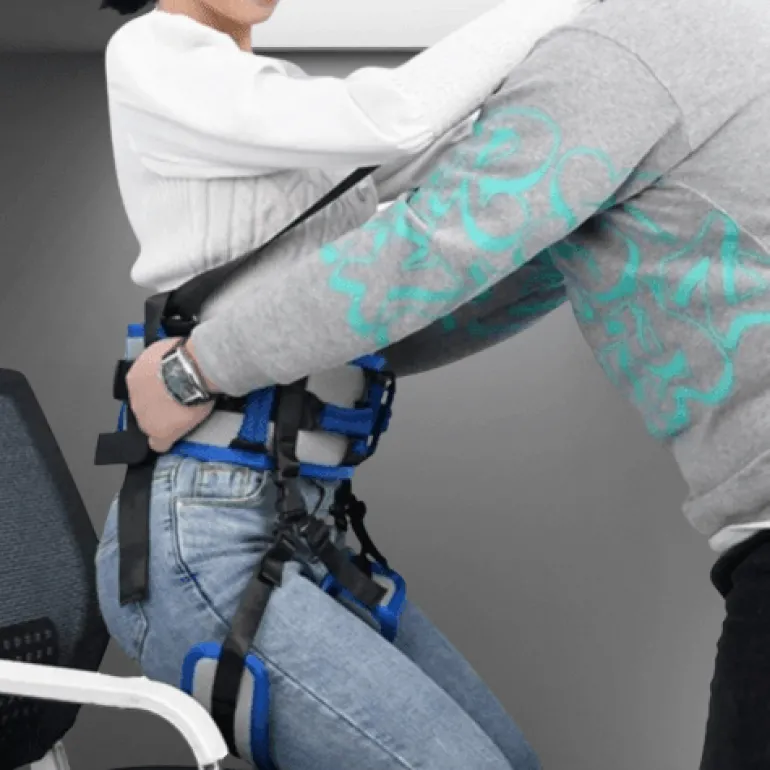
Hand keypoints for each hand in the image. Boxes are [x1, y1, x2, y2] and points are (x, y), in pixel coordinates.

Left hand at [125, 337, 215, 452]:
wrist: (189, 371)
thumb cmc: (181, 356)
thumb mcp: (165, 349)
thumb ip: (162, 361)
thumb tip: (170, 360)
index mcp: (135, 377)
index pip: (141, 390)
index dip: (155, 391)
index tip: (166, 391)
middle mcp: (135, 398)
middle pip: (145, 408)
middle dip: (159, 405)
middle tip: (178, 401)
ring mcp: (145, 417)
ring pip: (151, 424)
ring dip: (164, 421)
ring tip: (182, 415)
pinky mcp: (159, 432)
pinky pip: (159, 444)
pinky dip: (166, 442)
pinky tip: (174, 439)